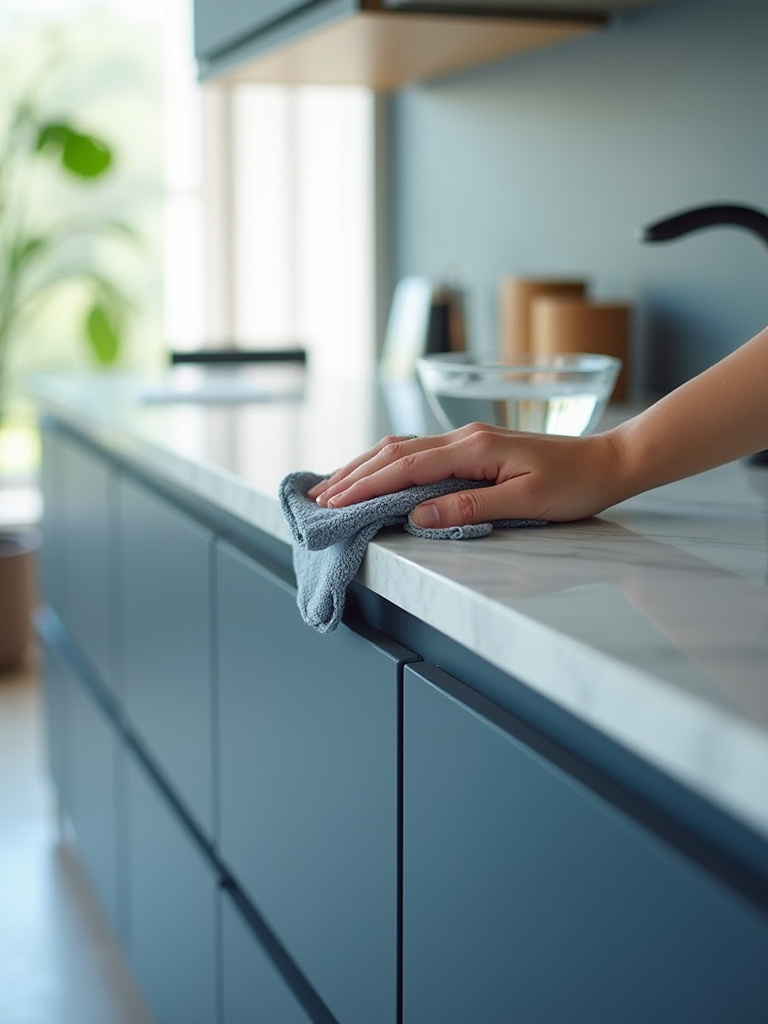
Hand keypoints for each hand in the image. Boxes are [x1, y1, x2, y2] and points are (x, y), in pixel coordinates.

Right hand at [307, 423, 628, 526]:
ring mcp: (468, 439)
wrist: (609, 462)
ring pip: (402, 448)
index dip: (364, 486)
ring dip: (364, 466)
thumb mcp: (526, 501)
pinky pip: (419, 452)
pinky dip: (388, 463)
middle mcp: (463, 437)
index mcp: (472, 448)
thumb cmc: (575, 485)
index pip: (404, 467)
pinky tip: (376, 472)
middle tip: (316, 497)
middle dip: (352, 474)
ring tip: (332, 484)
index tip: (332, 503)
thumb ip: (470, 507)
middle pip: (393, 452)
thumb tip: (417, 516)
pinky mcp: (475, 447)